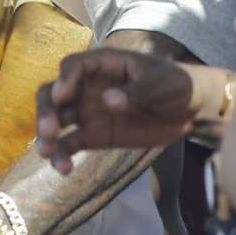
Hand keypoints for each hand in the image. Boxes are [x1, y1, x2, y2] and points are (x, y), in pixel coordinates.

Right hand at [35, 48, 206, 173]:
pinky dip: (63, 155)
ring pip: (56, 120)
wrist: (189, 110)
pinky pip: (70, 144)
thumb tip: (108, 101)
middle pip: (53, 94)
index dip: (64, 80)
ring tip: (47, 153)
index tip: (62, 96)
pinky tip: (64, 168)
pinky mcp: (92, 135)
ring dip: (47, 135)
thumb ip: (136, 91)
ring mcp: (86, 112)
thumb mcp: (161, 82)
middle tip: (49, 131)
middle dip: (46, 111)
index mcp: (101, 66)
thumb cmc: (175, 84)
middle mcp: (85, 87)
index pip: (73, 67)